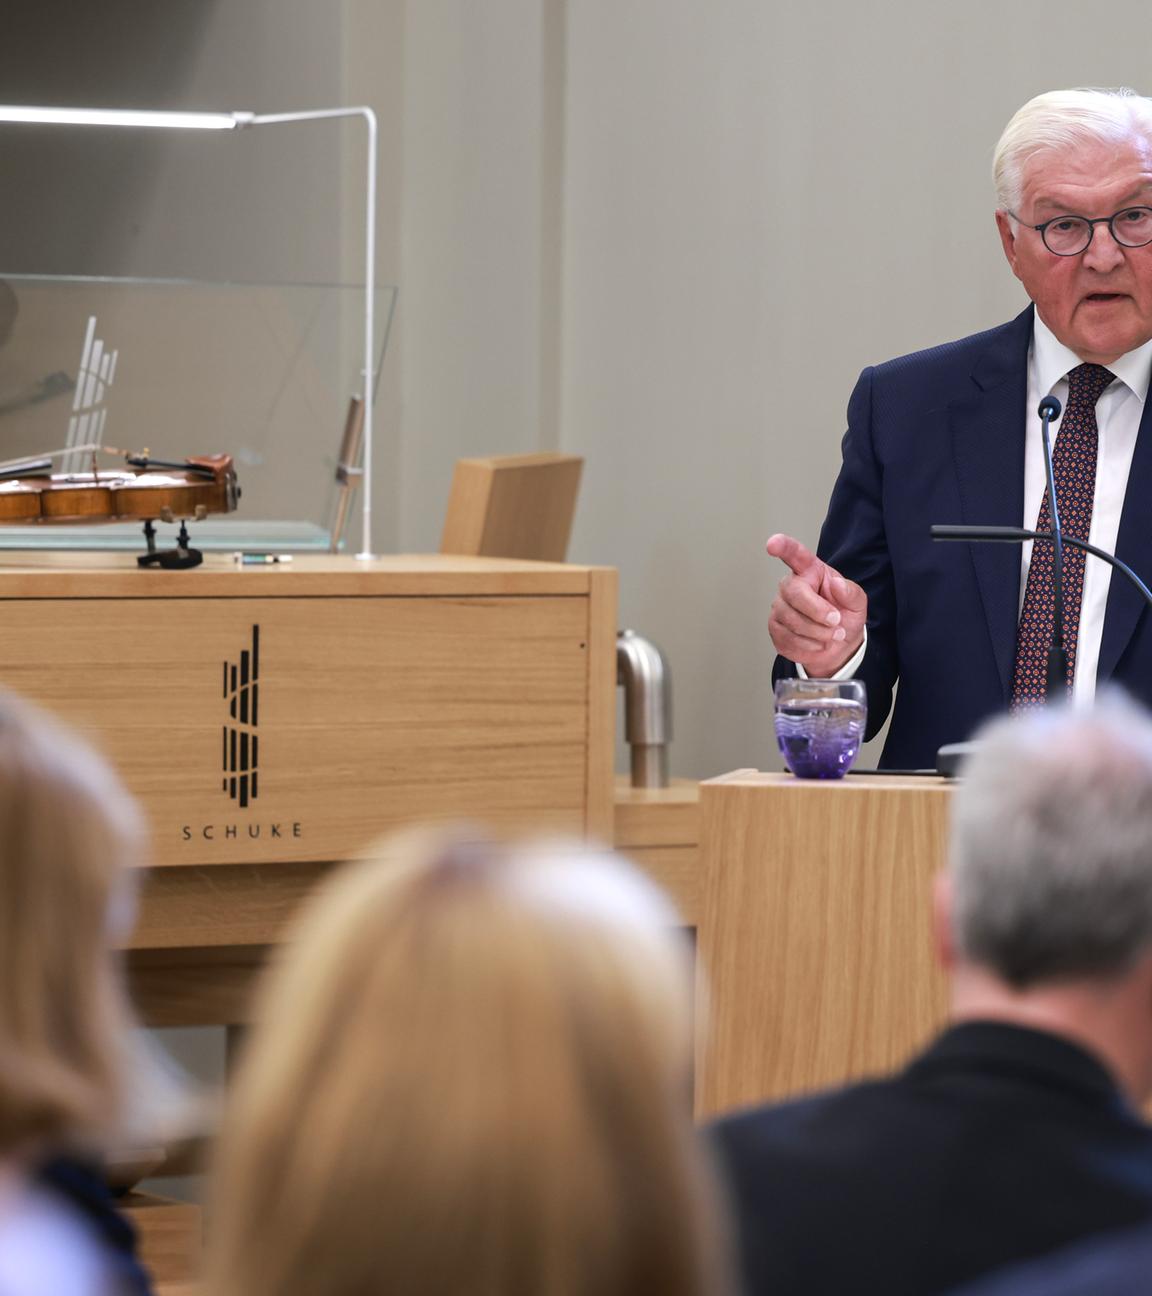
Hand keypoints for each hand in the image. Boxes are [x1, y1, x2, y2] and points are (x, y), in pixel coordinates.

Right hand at [766, 533, 867, 675]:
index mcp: (810, 571)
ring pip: (792, 619)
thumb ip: (851, 592)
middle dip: (817, 611)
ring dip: (817, 632)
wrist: (838, 645)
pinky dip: (809, 645)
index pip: (794, 554)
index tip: (773, 544)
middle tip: (836, 621)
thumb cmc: (844, 616)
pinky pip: (788, 638)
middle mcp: (790, 586)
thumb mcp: (857, 603)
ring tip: (832, 635)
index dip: (783, 547)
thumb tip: (837, 584)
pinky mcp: (775, 629)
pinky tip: (818, 643)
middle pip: (794, 593)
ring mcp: (779, 607)